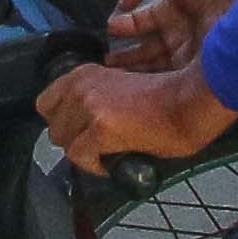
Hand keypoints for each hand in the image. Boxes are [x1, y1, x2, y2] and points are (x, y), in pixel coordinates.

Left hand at [37, 62, 237, 175]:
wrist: (191, 103)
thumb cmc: (167, 97)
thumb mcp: (121, 86)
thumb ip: (97, 97)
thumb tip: (84, 123)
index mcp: (84, 73)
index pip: (46, 103)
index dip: (63, 121)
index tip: (82, 131)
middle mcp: (81, 86)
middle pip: (53, 126)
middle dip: (73, 139)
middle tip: (97, 146)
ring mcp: (89, 106)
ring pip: (64, 142)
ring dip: (84, 152)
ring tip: (107, 153)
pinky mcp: (101, 128)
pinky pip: (80, 157)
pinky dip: (94, 165)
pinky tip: (112, 163)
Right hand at [106, 0, 237, 71]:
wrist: (236, 7)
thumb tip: (123, 3)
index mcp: (173, 10)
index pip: (141, 22)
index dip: (122, 27)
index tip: (102, 34)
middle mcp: (177, 34)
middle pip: (144, 47)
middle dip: (121, 53)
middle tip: (98, 60)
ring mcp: (184, 55)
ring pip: (150, 65)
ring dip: (129, 69)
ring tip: (105, 74)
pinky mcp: (191, 73)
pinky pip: (163, 78)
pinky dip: (144, 81)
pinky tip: (124, 83)